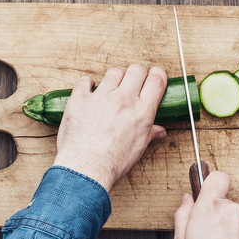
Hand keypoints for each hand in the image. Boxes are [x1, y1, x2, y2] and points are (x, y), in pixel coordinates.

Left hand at [54, 65, 167, 191]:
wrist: (86, 168)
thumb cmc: (112, 162)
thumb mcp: (138, 148)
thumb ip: (149, 133)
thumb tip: (158, 131)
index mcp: (142, 111)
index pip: (156, 79)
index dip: (157, 74)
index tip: (153, 76)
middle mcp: (123, 100)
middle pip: (136, 70)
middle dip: (136, 74)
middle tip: (132, 83)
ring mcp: (101, 97)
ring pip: (113, 72)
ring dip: (114, 79)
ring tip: (111, 89)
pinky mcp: (80, 99)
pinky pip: (85, 81)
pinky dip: (87, 84)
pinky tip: (89, 91)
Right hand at [173, 171, 238, 238]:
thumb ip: (183, 214)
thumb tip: (187, 200)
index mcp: (210, 208)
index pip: (218, 178)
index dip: (213, 184)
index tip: (210, 191)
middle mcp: (232, 212)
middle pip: (226, 205)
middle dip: (219, 216)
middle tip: (209, 237)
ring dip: (232, 232)